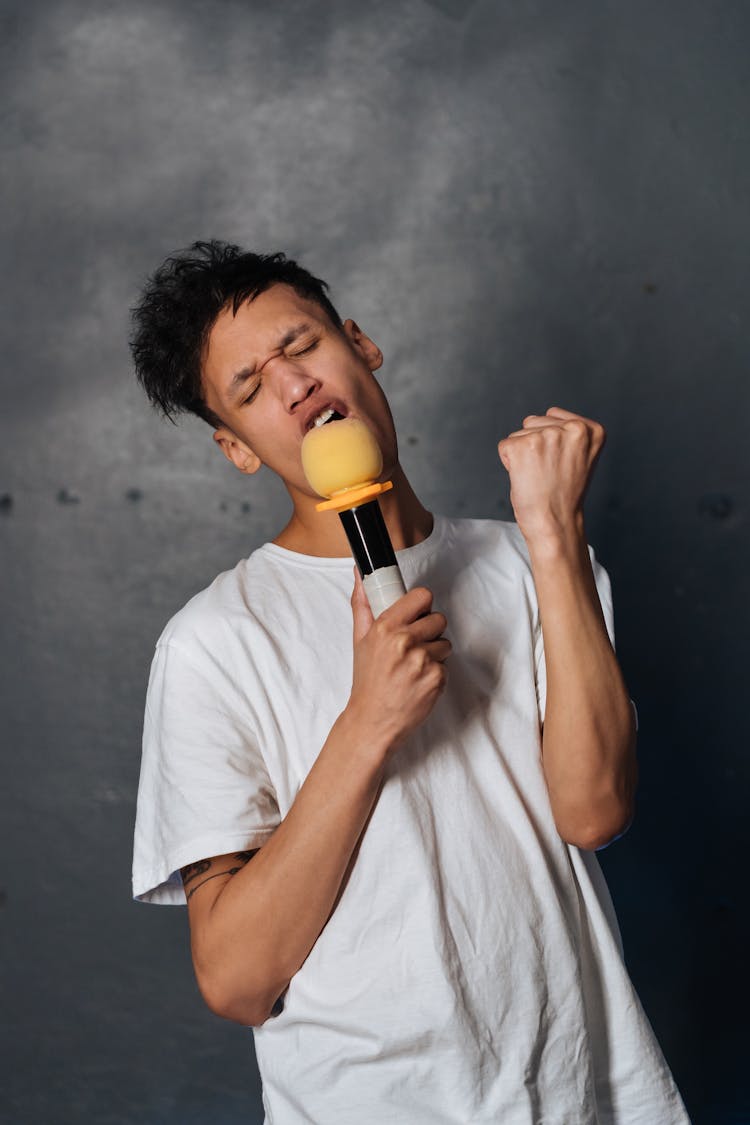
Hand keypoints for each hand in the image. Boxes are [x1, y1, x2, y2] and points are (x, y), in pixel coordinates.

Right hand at [347, 571, 450, 756]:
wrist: (372, 721)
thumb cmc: (367, 680)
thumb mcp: (360, 639)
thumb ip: (363, 603)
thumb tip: (360, 573)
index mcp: (385, 627)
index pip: (422, 596)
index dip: (422, 605)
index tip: (417, 614)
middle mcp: (404, 641)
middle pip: (438, 618)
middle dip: (429, 631)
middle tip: (413, 647)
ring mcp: (422, 661)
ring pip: (445, 643)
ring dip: (434, 653)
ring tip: (414, 667)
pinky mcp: (437, 678)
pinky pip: (446, 665)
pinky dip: (436, 673)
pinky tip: (419, 682)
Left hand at [497, 407, 604, 547]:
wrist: (556, 522)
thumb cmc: (564, 495)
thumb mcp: (580, 457)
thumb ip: (568, 433)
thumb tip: (546, 415)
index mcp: (591, 429)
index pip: (553, 416)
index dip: (551, 442)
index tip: (561, 464)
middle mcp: (572, 428)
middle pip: (534, 421)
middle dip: (536, 445)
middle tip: (548, 472)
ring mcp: (547, 436)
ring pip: (519, 433)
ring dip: (523, 454)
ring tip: (538, 476)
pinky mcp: (523, 446)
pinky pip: (505, 446)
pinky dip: (509, 462)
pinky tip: (526, 477)